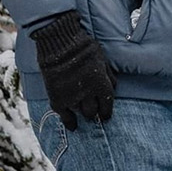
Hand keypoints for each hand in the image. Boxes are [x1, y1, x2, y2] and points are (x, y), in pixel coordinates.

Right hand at [30, 10, 115, 130]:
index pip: (107, 104)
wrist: (60, 44)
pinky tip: (73, 126)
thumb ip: (109, 76)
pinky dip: (69, 122)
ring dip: (82, 112)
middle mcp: (88, 93)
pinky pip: (64, 116)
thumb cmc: (84, 48)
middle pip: (93, 112)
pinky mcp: (57, 98)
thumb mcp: (103, 59)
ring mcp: (72, 97)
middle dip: (95, 112)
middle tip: (94, 111)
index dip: (107, 111)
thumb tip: (114, 89)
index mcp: (101, 83)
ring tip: (82, 110)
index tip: (106, 115)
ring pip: (81, 113)